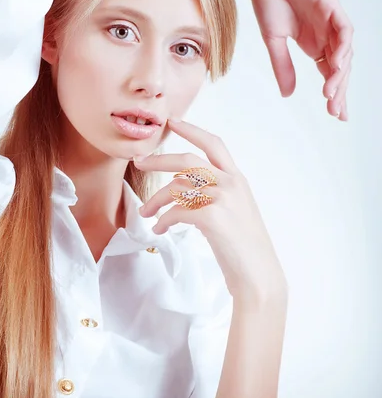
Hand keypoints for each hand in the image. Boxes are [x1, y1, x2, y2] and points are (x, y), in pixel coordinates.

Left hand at [134, 119, 286, 305]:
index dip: (192, 130)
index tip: (173, 121)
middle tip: (139, 162)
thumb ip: (215, 193)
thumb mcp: (235, 211)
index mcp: (238, 179)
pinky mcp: (213, 217)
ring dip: (156, 199)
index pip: (214, 144)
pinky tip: (160, 229)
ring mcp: (223, 198)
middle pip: (188, 160)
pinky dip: (164, 220)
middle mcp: (231, 184)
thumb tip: (181, 187)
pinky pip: (177, 211)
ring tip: (146, 213)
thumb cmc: (244, 247)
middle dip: (159, 159)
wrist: (258, 275)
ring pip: (177, 187)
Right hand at [249, 0, 353, 120]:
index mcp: (314, 43)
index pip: (330, 73)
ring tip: (330, 94)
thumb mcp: (274, 40)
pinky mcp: (331, 5)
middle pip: (340, 67)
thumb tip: (288, 95)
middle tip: (336, 112)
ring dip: (340, 74)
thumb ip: (282, 66)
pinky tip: (336, 65)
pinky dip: (342, 48)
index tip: (334, 114)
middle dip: (340, 90)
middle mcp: (327, 34)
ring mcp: (331, 20)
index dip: (334, 93)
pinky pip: (344, 30)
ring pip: (345, 52)